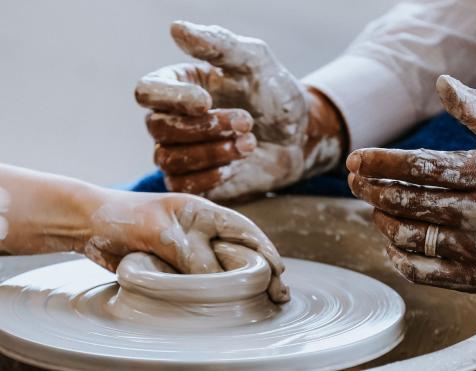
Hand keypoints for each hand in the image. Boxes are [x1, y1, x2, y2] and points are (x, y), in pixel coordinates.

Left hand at [87, 191, 288, 301]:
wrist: (88, 225)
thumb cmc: (124, 218)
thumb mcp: (160, 233)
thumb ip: (190, 255)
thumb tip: (223, 282)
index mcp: (203, 213)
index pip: (243, 229)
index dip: (264, 249)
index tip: (279, 270)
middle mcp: (202, 232)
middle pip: (241, 252)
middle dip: (263, 271)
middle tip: (280, 294)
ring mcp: (190, 251)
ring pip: (224, 270)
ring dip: (244, 286)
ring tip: (266, 304)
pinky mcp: (176, 269)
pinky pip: (203, 283)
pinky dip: (218, 294)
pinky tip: (232, 307)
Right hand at [136, 21, 344, 201]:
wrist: (299, 136)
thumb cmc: (275, 94)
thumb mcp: (255, 61)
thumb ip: (219, 45)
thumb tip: (177, 28)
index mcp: (178, 84)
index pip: (146, 91)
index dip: (171, 98)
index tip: (206, 101)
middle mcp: (172, 118)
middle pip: (157, 128)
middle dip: (205, 128)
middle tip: (247, 122)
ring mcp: (181, 151)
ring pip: (169, 159)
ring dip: (213, 151)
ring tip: (249, 142)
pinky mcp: (194, 180)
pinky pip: (183, 185)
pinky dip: (212, 175)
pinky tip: (238, 163)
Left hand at [346, 75, 475, 292]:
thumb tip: (442, 82)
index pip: (423, 167)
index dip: (382, 163)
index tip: (355, 159)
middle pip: (408, 202)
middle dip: (371, 189)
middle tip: (355, 180)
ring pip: (408, 237)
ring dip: (381, 219)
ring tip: (374, 205)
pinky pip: (420, 270)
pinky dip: (396, 255)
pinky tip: (390, 239)